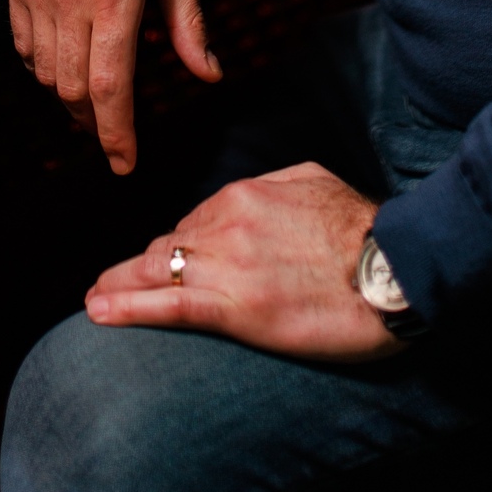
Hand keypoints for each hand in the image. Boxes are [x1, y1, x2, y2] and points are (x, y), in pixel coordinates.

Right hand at [7, 0, 220, 173]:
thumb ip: (188, 22)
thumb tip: (207, 74)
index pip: (110, 86)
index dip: (117, 133)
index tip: (125, 162)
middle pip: (73, 89)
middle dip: (94, 121)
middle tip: (114, 132)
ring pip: (44, 71)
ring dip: (68, 94)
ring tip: (93, 97)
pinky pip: (23, 43)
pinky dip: (43, 63)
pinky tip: (67, 58)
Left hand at [85, 161, 401, 360]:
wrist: (396, 269)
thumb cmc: (365, 227)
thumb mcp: (314, 180)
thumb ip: (275, 183)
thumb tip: (255, 192)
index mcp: (244, 194)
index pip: (190, 222)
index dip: (172, 247)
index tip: (159, 263)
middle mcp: (226, 223)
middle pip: (166, 247)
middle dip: (136, 266)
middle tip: (107, 284)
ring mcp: (228, 265)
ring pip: (157, 272)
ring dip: (119, 285)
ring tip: (94, 299)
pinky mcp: (236, 308)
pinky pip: (169, 306)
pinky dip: (128, 307)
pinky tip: (100, 311)